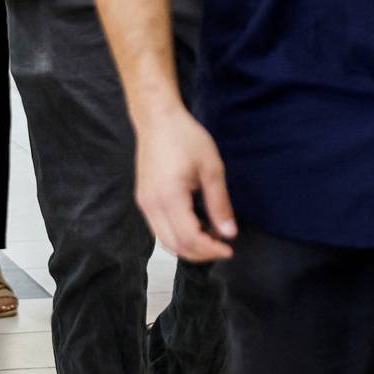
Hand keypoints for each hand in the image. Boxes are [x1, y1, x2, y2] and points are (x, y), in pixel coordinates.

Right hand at [133, 107, 237, 261]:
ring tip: (210, 236)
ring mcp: (144, 203)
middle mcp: (151, 204)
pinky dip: (178, 234)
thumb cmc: (186, 137)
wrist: (157, 119)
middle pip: (174, 246)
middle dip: (200, 254)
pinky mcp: (143, 199)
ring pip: (164, 240)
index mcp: (169, 196)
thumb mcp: (212, 168)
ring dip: (188, 246)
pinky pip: (159, 228)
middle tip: (221, 246)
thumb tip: (229, 233)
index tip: (229, 248)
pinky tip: (195, 224)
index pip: (189, 238)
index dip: (210, 250)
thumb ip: (219, 203)